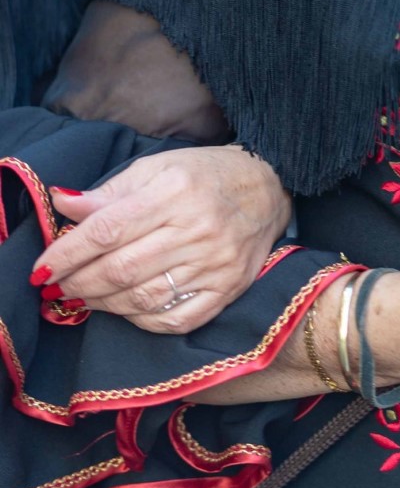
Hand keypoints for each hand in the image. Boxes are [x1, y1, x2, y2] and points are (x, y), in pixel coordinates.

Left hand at [31, 146, 292, 333]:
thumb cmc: (206, 174)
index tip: (42, 269)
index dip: (68, 253)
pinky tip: (125, 308)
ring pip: (143, 298)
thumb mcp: (158, 167)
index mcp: (176, 191)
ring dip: (103, 304)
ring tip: (85, 297)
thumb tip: (61, 205)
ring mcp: (216, 264)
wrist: (269, 186)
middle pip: (121, 269)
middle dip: (79, 283)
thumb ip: (109, 192)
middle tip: (57, 287)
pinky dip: (140, 320)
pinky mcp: (227, 290)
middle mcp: (198, 229)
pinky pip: (174, 319)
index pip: (109, 230)